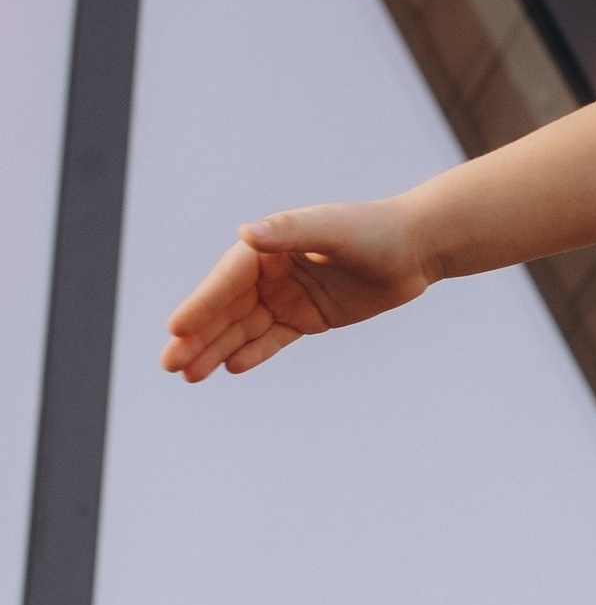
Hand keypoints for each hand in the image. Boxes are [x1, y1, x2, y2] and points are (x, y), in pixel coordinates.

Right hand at [162, 199, 430, 380]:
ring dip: (215, 350)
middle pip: (227, 308)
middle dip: (197, 336)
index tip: (176, 329)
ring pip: (244, 328)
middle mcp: (271, 270)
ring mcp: (287, 295)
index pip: (227, 280)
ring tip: (188, 376)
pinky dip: (252, 353)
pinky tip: (229, 368)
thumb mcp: (332, 228)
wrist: (416, 248)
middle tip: (169, 364)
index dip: (201, 305)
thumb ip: (289, 232)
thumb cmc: (374, 231)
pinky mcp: (307, 317)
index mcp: (269, 245)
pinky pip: (272, 339)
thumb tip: (245, 233)